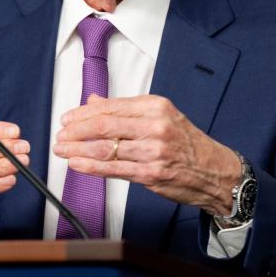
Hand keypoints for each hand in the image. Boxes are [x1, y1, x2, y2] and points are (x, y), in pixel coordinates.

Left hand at [52, 95, 240, 214]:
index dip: (83, 113)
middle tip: (60, 133)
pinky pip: (113, 169)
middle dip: (76, 130)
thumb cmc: (187, 144)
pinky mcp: (151, 174)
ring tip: (61, 149)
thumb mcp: (161, 116)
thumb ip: (126, 111)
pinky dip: (90, 166)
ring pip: (105, 148)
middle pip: (104, 126)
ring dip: (77, 149)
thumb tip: (94, 102)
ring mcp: (153, 151)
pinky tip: (76, 163)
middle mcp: (155, 126)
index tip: (67, 118)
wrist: (215, 171)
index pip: (111, 107)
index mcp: (156, 106)